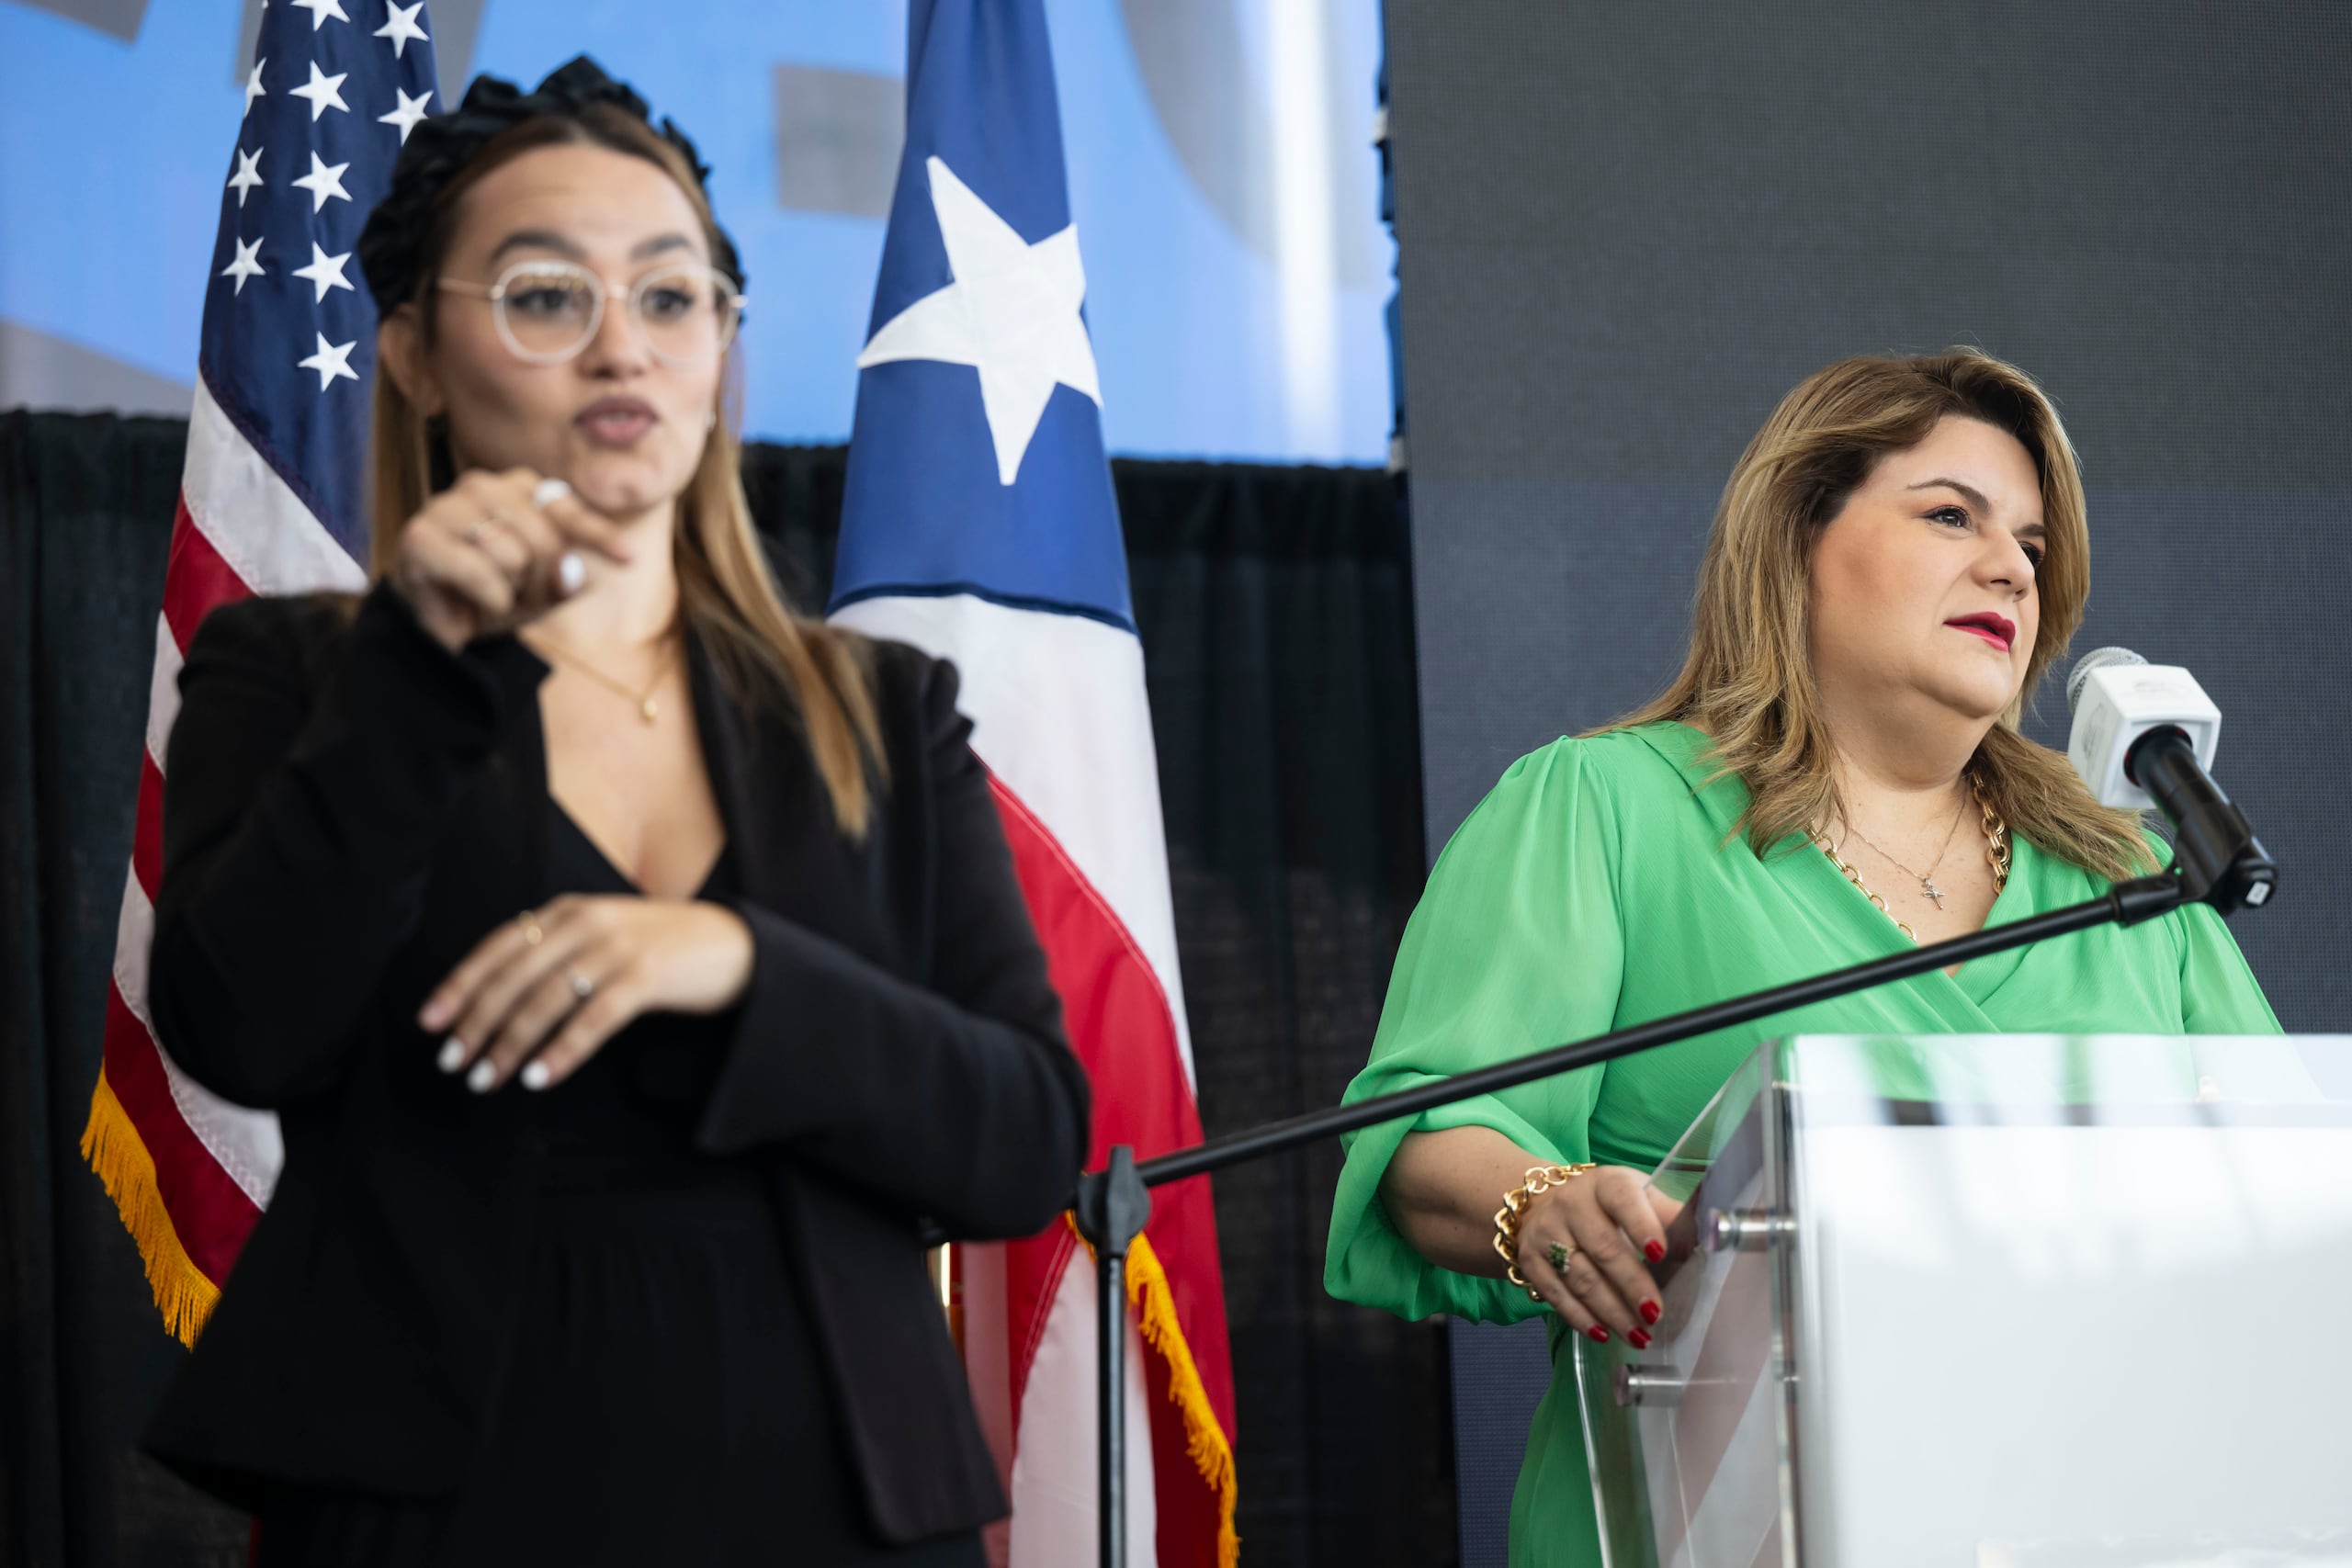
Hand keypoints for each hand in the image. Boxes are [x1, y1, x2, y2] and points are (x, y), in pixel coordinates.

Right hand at [388, 468, 635, 650]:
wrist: (440, 625)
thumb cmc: (496, 595)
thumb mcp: (545, 591)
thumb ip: (566, 579)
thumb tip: (568, 572)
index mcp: (518, 488)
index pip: (566, 509)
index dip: (598, 535)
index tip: (629, 559)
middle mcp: (483, 486)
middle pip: (544, 538)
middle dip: (542, 580)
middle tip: (524, 597)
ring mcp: (446, 506)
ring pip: (512, 554)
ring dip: (513, 591)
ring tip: (495, 596)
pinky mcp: (419, 536)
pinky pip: (479, 571)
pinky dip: (489, 597)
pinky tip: (476, 601)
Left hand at [419, 895, 755, 1091]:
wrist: (734, 945)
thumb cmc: (659, 949)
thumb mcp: (602, 937)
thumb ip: (556, 953)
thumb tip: (495, 998)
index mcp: (569, 910)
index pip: (499, 947)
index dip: (461, 985)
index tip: (430, 1022)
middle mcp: (587, 922)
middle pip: (514, 978)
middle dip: (477, 1024)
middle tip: (454, 1064)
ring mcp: (617, 947)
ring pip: (547, 1000)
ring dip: (511, 1044)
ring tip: (488, 1079)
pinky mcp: (647, 976)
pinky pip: (593, 1019)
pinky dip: (562, 1050)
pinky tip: (541, 1077)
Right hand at [1513, 1166, 1677, 1345]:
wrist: (1543, 1203)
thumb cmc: (1608, 1205)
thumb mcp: (1639, 1196)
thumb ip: (1672, 1215)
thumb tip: (1713, 1234)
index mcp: (1605, 1183)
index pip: (1623, 1200)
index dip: (1641, 1225)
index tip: (1661, 1254)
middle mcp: (1572, 1203)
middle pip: (1603, 1247)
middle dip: (1632, 1284)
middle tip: (1656, 1314)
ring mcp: (1547, 1232)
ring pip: (1580, 1276)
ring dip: (1611, 1310)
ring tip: (1639, 1335)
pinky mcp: (1531, 1260)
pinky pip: (1556, 1294)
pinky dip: (1580, 1317)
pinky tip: (1602, 1334)